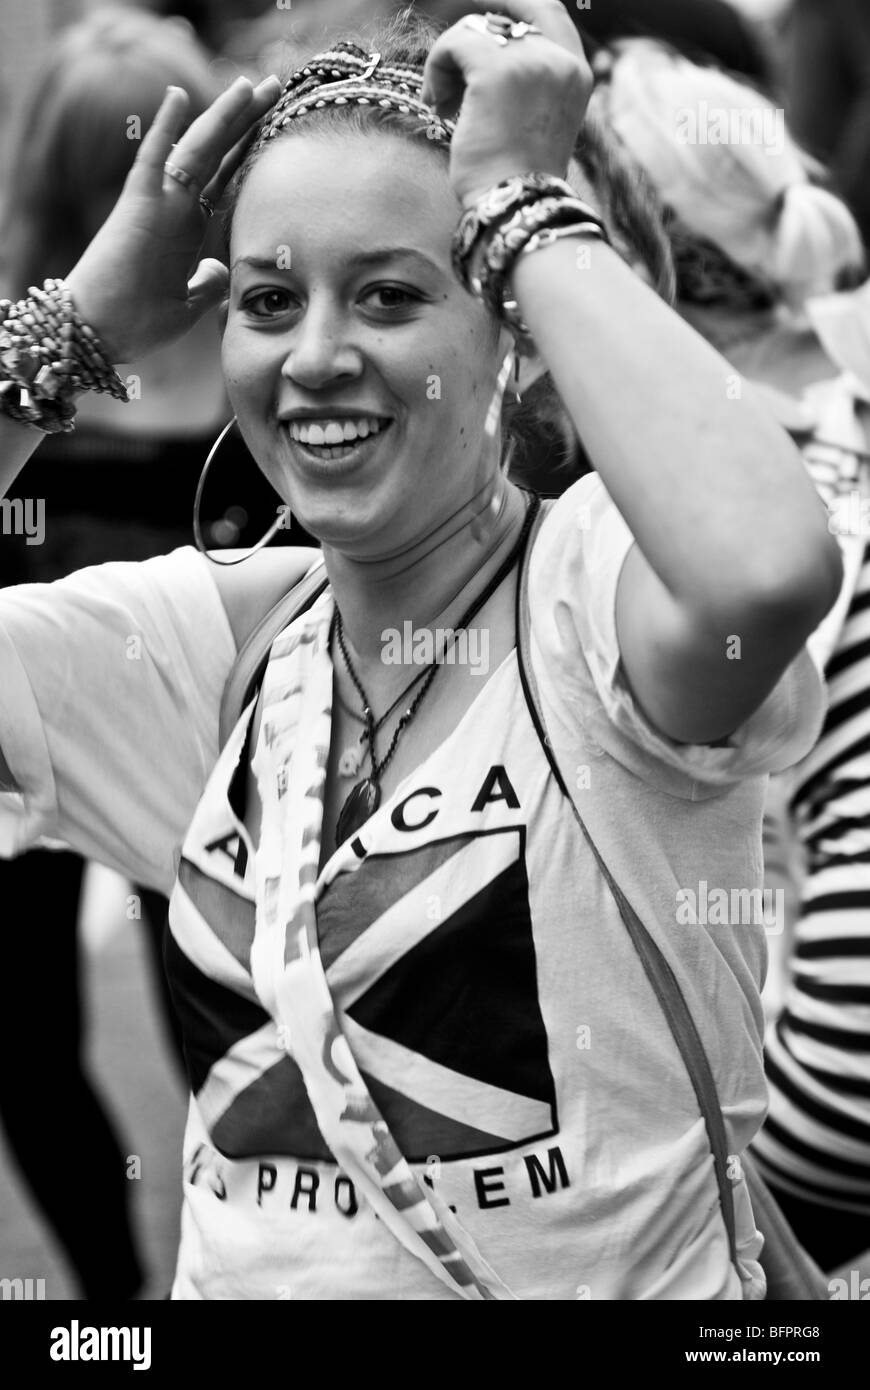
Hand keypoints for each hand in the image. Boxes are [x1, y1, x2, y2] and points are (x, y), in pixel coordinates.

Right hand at [64, 75, 281, 362]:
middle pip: (217, 153)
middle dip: (246, 119)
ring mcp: (158, 204)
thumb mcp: (188, 305)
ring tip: (247, 84)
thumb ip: (208, 285)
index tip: (275, 122)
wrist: (100, 334)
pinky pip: (151, 161)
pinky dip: (163, 130)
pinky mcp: (136, 207)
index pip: (225, 177)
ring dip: (222, 117)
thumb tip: (220, 270)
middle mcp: (176, 208)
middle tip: (272, 85)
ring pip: (195, 150)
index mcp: (188, 228)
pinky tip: (177, 96)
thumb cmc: (136, 322)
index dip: (249, 148)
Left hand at [421, 0, 591, 208]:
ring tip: (445, 105)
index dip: (514, 2)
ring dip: (450, 63)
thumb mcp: (536, 122)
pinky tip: (437, 104)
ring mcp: (529, 61)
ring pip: (475, 28)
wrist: (514, 207)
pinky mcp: (494, 70)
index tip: (482, 17)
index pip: (548, 9)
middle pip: (507, 15)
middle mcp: (559, 60)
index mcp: (576, 73)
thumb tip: (481, 59)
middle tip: (448, 65)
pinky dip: (437, 70)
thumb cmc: (517, 180)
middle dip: (472, 34)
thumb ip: (526, 83)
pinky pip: (453, 44)